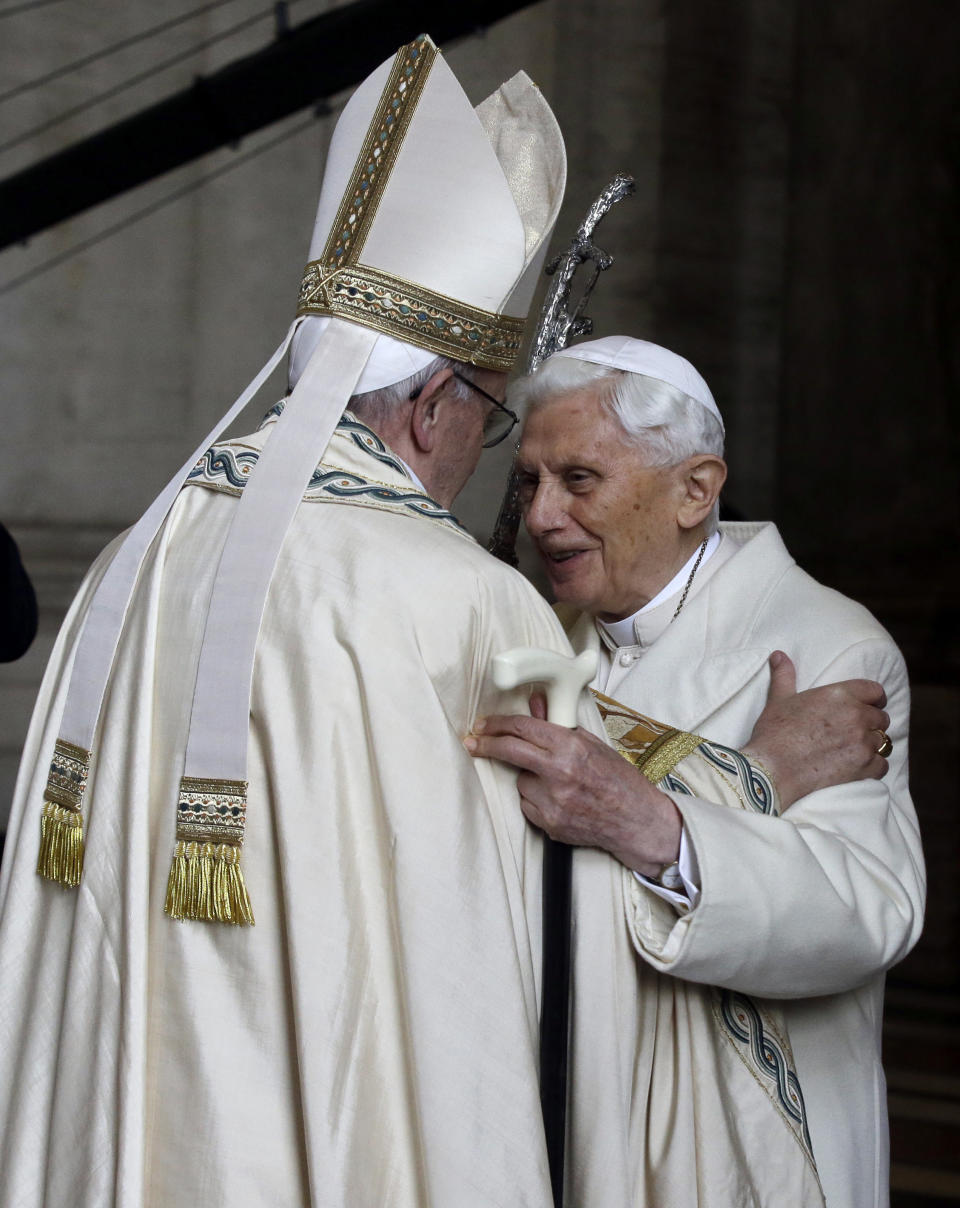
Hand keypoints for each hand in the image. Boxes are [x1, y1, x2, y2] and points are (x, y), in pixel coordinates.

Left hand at [464, 695, 680, 875]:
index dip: (498, 723)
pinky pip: (527, 805)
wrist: (635, 820)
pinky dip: (536, 800)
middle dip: (487, 744)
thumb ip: (558, 724)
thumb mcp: (591, 744)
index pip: (523, 727)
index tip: (484, 724)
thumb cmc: (619, 780)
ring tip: (557, 783)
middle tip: (473, 741)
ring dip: (528, 778)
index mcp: (571, 747)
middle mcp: (559, 772)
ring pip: (520, 782)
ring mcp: (553, 800)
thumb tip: (534, 704)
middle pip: (509, 751)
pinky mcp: (549, 823)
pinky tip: (559, 800)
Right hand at [743, 651, 891, 808]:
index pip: (875, 691)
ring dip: (872, 745)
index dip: (874, 698)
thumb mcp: (778, 700)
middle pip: (881, 717)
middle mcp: (856, 716)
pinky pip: (882, 765)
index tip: (868, 705)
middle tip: (855, 731)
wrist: (773, 769)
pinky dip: (873, 766)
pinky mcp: (864, 766)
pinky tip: (860, 767)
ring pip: (883, 741)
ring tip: (857, 750)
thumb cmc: (775, 733)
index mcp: (840, 695)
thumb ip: (784, 675)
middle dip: (871, 723)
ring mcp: (863, 742)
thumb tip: (778, 654)